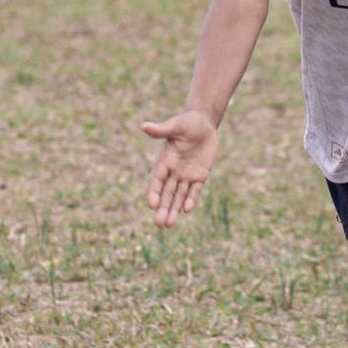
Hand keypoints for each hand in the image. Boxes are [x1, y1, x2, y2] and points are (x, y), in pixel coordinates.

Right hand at [140, 110, 219, 227]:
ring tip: (168, 225)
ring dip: (174, 210)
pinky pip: (195, 190)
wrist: (204, 124)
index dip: (154, 192)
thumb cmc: (187, 122)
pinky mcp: (200, 175)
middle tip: (159, 224)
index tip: (152, 205)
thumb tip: (144, 126)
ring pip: (179, 196)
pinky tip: (187, 210)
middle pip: (167, 193)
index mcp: (164, 160)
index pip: (157, 180)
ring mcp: (186, 175)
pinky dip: (191, 199)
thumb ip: (161, 130)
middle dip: (163, 208)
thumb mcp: (176, 125)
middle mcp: (174, 171)